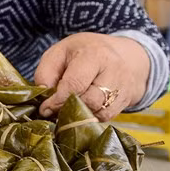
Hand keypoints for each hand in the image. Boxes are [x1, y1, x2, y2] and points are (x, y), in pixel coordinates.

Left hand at [34, 32, 149, 120]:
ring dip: (79, 115)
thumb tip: (43, 95)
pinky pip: (106, 117)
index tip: (45, 108)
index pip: (75, 84)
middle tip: (55, 110)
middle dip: (68, 108)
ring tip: (67, 108)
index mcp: (94, 54)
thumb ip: (46, 73)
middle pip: (90, 100)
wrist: (121, 54)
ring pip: (99, 112)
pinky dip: (91, 117)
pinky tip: (82, 109)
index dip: (57, 100)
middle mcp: (114, 70)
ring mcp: (124, 86)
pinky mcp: (127, 100)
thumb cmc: (82, 53)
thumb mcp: (58, 53)